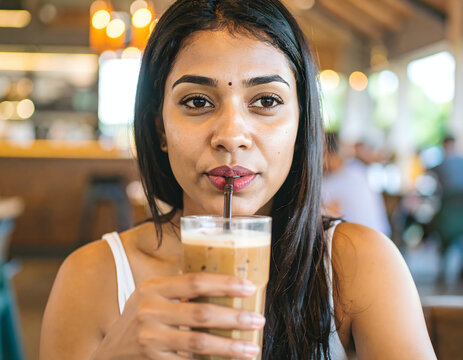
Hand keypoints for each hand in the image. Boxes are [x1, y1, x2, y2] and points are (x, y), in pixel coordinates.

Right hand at [92, 273, 264, 358]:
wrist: (110, 354)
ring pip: (199, 342)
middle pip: (202, 313)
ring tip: (252, 348)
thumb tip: (223, 282)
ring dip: (230, 346)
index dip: (225, 283)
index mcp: (153, 288)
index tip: (249, 287)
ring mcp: (150, 338)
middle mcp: (150, 310)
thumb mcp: (151, 297)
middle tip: (258, 320)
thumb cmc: (139, 320)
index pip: (195, 281)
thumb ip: (177, 290)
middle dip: (235, 318)